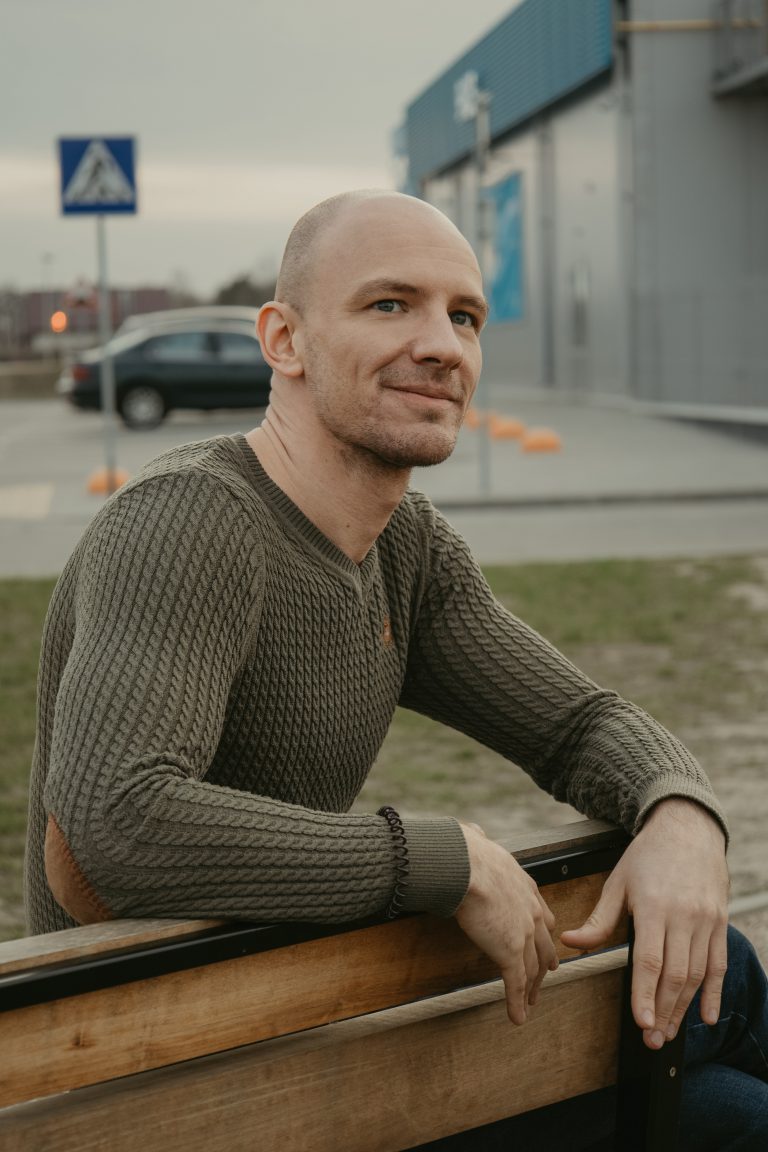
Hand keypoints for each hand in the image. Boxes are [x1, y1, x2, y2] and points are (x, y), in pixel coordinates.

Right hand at [455, 822, 558, 1024]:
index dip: (544, 930)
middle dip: (546, 962)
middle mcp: (530, 910)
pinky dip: (517, 1003)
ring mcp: (523, 933)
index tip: (546, 937)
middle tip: (547, 974)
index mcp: (524, 885)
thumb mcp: (479, 840)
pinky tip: (517, 1018)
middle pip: (543, 943)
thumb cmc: (464, 851)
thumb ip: (481, 840)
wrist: (465, 865)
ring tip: (529, 1002)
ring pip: (532, 968)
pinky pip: (515, 983)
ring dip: (531, 988)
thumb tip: (472, 831)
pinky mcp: (509, 952)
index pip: (541, 912)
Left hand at [561, 798, 728, 1048]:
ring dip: (684, 1008)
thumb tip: (569, 943)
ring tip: (668, 1033)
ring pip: (697, 974)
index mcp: (653, 907)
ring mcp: (705, 921)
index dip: (645, 994)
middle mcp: (683, 916)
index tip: (640, 1022)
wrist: (687, 828)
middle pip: (675, 974)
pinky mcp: (719, 923)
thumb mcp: (618, 882)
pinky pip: (719, 965)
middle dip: (663, 1011)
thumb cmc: (647, 856)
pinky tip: (707, 1017)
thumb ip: (598, 920)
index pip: (650, 960)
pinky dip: (715, 993)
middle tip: (651, 1040)